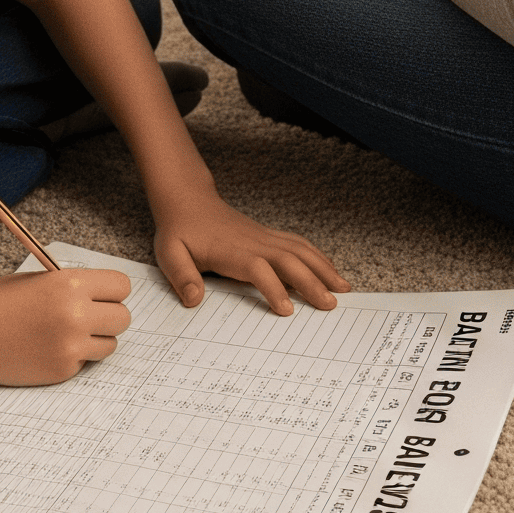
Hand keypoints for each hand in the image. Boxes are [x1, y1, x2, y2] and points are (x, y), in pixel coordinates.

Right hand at [0, 267, 131, 385]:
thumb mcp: (40, 280)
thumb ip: (74, 286)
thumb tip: (105, 294)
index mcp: (70, 284)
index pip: (122, 286)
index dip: (112, 291)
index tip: (103, 296)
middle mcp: (75, 314)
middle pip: (123, 317)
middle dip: (109, 316)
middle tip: (89, 317)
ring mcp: (69, 346)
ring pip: (110, 343)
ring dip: (96, 340)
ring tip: (69, 334)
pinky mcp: (61, 370)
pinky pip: (85, 362)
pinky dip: (74, 358)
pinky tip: (48, 350)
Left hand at [153, 191, 350, 314]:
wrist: (189, 202)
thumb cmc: (179, 231)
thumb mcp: (169, 254)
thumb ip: (182, 276)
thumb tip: (194, 300)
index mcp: (233, 251)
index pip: (260, 270)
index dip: (274, 289)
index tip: (288, 310)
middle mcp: (255, 242)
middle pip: (291, 260)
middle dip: (314, 282)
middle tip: (332, 304)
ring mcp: (265, 237)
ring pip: (301, 250)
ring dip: (324, 268)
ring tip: (343, 287)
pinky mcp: (268, 236)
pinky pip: (298, 244)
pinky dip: (317, 256)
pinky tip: (328, 268)